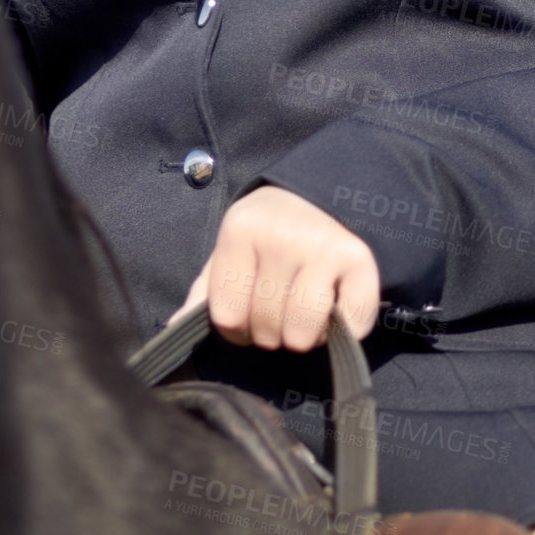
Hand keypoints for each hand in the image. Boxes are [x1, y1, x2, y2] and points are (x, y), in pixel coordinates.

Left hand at [166, 184, 380, 351]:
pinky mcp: (359, 260)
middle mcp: (281, 235)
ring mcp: (322, 247)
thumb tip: (176, 327)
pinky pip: (349, 327)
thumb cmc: (264, 238)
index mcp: (240, 230)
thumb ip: (204, 293)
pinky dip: (343, 331)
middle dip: (271, 331)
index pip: (227, 318)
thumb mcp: (228, 254)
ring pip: (301, 335)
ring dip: (303, 336)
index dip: (237, 327)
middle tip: (280, 305)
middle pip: (265, 329)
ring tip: (303, 310)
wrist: (318, 197)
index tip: (250, 308)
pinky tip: (334, 305)